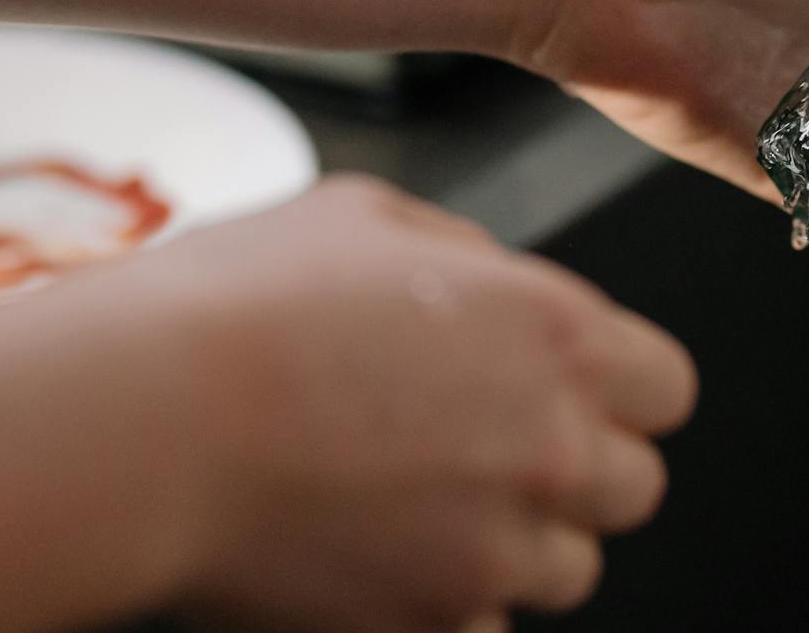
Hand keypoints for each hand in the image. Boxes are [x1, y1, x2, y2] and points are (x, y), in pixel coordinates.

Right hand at [143, 176, 696, 630]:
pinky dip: (443, 606)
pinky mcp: (425, 627)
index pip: (667, 387)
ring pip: (566, 571)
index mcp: (555, 333)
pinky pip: (481, 631)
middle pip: (633, 488)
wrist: (141, 421)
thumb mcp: (366, 217)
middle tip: (492, 446)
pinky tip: (378, 557)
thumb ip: (465, 255)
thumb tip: (493, 283)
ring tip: (422, 503)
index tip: (569, 387)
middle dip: (576, 469)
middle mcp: (549, 447)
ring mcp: (492, 551)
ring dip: (514, 543)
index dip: (618, 386)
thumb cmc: (236, 306)